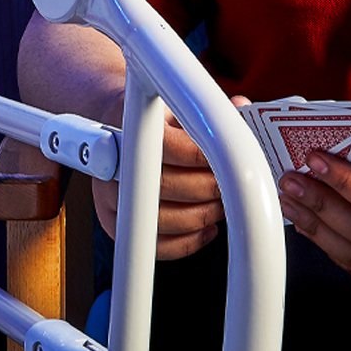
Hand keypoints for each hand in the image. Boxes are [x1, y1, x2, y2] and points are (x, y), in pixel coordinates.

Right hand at [90, 96, 247, 260]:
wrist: (115, 128)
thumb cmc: (152, 120)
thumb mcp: (176, 104)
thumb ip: (208, 109)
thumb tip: (241, 108)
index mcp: (128, 126)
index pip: (172, 149)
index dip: (207, 158)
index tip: (227, 160)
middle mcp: (113, 163)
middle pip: (169, 187)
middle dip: (210, 189)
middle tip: (231, 185)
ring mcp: (109, 196)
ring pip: (163, 220)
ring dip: (203, 215)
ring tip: (220, 204)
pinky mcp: (113, 222)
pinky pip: (154, 245)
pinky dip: (188, 242)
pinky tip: (207, 227)